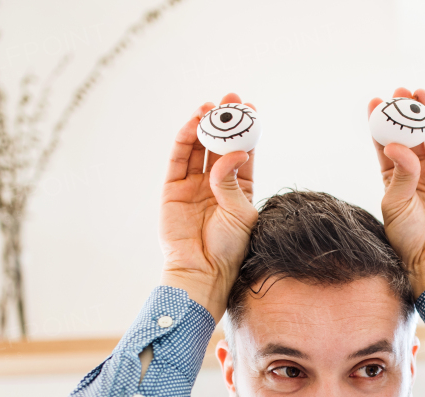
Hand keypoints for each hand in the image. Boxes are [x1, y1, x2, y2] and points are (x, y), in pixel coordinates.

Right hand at [159, 93, 258, 319]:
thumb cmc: (227, 248)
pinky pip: (179, 158)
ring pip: (198, 147)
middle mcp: (216, 184)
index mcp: (239, 189)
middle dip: (225, 120)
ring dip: (204, 125)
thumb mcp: (240, 212)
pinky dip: (186, 139)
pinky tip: (195, 123)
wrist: (201, 270)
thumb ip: (234, 181)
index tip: (251, 108)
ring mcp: (193, 185)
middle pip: (219, 145)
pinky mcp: (173, 188)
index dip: (246, 130)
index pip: (243, 152)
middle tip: (231, 98)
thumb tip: (236, 152)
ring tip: (211, 106)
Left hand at [369, 88, 424, 297]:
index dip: (382, 123)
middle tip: (400, 91)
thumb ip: (399, 173)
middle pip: (412, 136)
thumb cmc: (407, 237)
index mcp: (395, 178)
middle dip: (406, 112)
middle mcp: (418, 173)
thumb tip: (395, 145)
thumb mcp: (395, 203)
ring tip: (419, 94)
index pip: (387, 144)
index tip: (375, 102)